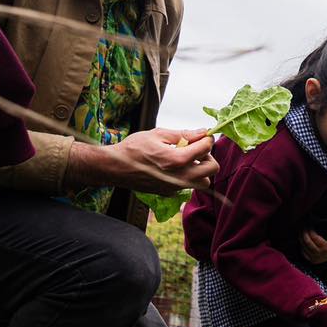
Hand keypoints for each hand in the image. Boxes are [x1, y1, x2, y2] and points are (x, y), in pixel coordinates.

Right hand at [70, 127, 217, 193]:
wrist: (114, 167)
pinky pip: (188, 186)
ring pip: (203, 181)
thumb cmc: (133, 148)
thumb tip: (202, 132)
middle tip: (196, 149)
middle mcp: (179, 177)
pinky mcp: (169, 193)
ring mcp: (175, 188)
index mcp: (177, 160)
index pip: (206, 149)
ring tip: (187, 159)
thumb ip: (183, 134)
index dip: (207, 139)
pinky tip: (174, 167)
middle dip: (208, 156)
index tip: (203, 135)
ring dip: (200, 170)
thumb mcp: (158, 134)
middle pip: (212, 169)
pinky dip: (187, 177)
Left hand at [299, 229, 326, 262]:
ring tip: (301, 230)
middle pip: (307, 242)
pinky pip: (303, 251)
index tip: (309, 224)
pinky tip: (302, 238)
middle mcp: (318, 255)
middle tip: (303, 226)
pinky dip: (302, 244)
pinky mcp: (311, 261)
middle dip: (304, 233)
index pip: (314, 237)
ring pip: (304, 246)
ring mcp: (314, 259)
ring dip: (301, 237)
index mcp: (325, 249)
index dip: (310, 230)